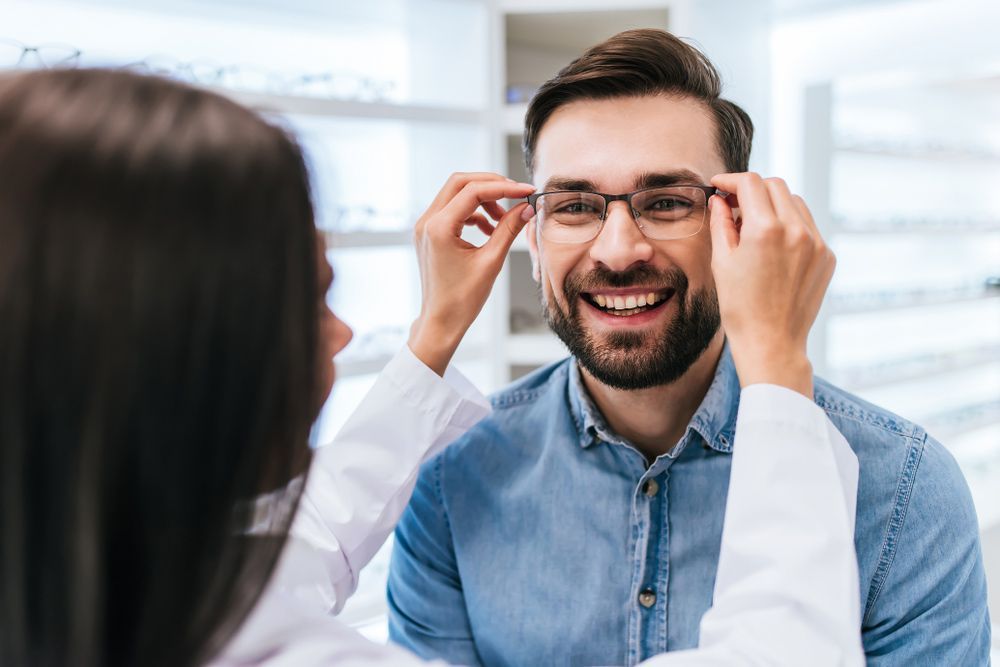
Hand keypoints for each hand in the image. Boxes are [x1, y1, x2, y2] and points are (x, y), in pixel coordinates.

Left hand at [409, 172, 535, 375]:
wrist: (441, 322)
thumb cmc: (462, 300)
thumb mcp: (491, 261)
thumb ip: (509, 230)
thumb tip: (527, 208)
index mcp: (439, 228)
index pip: (474, 191)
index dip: (504, 188)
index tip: (526, 191)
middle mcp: (427, 222)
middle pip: (460, 182)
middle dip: (491, 185)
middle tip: (516, 195)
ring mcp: (425, 226)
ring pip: (455, 193)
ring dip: (483, 199)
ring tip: (504, 219)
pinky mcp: (429, 233)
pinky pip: (452, 209)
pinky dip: (473, 212)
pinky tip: (490, 229)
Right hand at [708, 173, 835, 398]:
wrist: (771, 342)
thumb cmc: (740, 307)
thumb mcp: (722, 262)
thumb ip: (721, 223)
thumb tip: (719, 200)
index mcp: (765, 229)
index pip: (750, 183)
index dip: (730, 180)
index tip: (719, 186)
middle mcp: (796, 230)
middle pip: (775, 185)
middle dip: (752, 189)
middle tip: (734, 204)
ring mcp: (816, 242)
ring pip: (794, 202)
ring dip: (773, 204)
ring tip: (754, 226)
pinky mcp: (826, 256)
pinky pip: (807, 226)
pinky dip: (790, 225)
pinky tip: (773, 247)